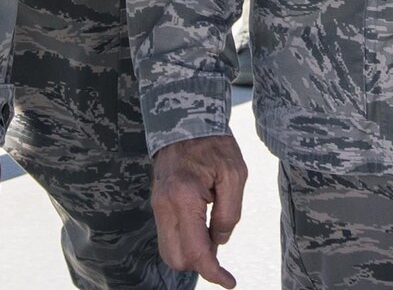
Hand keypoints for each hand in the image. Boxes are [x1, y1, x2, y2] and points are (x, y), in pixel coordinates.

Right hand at [150, 135, 248, 287]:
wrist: (184, 119)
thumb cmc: (214, 144)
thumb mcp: (235, 175)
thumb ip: (230, 214)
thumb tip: (218, 242)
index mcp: (185, 198)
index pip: (196, 251)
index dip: (213, 273)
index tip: (229, 282)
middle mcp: (165, 205)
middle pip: (175, 259)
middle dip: (199, 264)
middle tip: (219, 249)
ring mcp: (157, 204)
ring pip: (168, 250)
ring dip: (190, 253)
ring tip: (211, 232)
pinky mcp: (157, 203)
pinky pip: (168, 235)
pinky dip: (184, 240)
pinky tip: (201, 225)